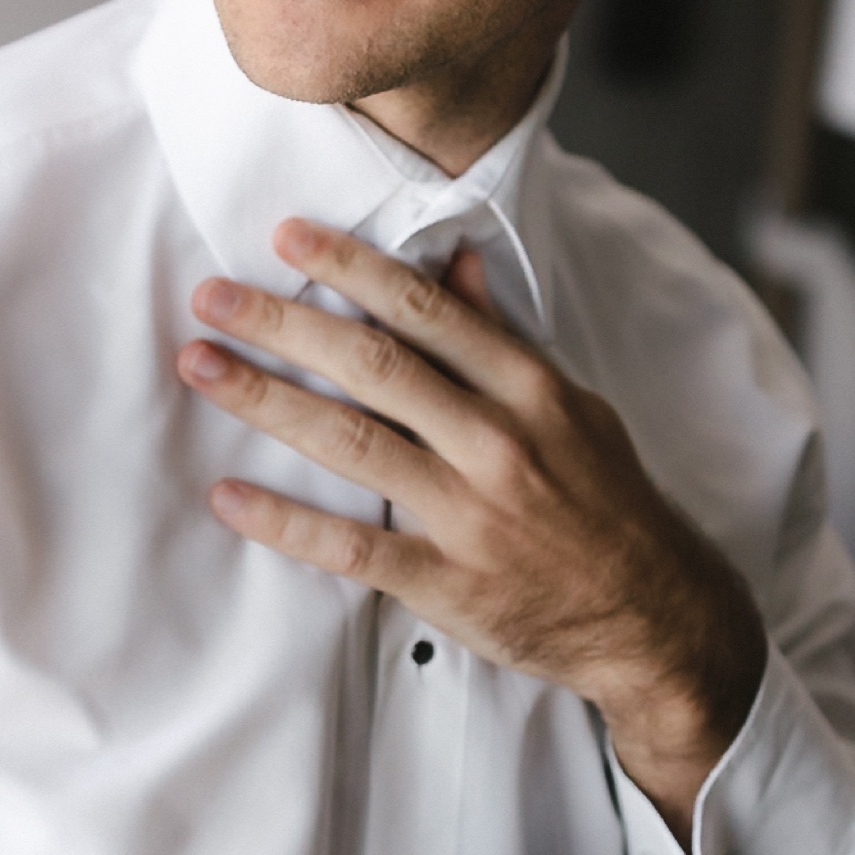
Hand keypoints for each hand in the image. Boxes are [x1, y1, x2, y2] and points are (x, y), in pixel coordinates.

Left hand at [175, 218, 766, 838]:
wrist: (654, 617)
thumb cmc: (604, 503)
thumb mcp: (571, 407)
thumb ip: (502, 338)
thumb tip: (456, 261)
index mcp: (527, 390)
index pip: (425, 312)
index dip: (351, 269)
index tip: (286, 238)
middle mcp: (496, 443)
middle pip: (374, 367)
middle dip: (284, 324)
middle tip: (211, 294)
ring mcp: (471, 516)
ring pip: (352, 444)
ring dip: (266, 401)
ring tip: (200, 366)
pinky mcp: (450, 585)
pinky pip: (353, 549)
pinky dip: (286, 523)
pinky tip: (228, 496)